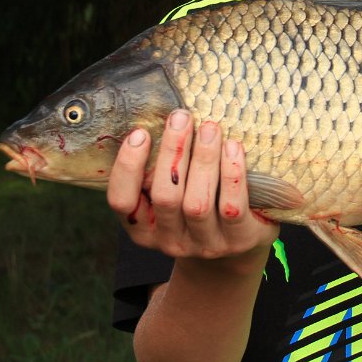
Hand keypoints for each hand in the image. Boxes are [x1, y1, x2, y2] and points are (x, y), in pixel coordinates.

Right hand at [107, 109, 276, 272]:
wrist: (239, 243)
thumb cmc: (199, 202)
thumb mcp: (173, 192)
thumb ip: (162, 166)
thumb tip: (161, 118)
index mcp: (144, 228)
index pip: (122, 201)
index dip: (127, 168)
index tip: (140, 133)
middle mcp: (170, 241)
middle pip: (165, 197)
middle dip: (172, 152)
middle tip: (181, 117)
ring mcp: (204, 245)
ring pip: (197, 203)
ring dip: (203, 159)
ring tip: (210, 128)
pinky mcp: (236, 240)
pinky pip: (231, 208)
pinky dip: (231, 175)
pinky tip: (233, 147)